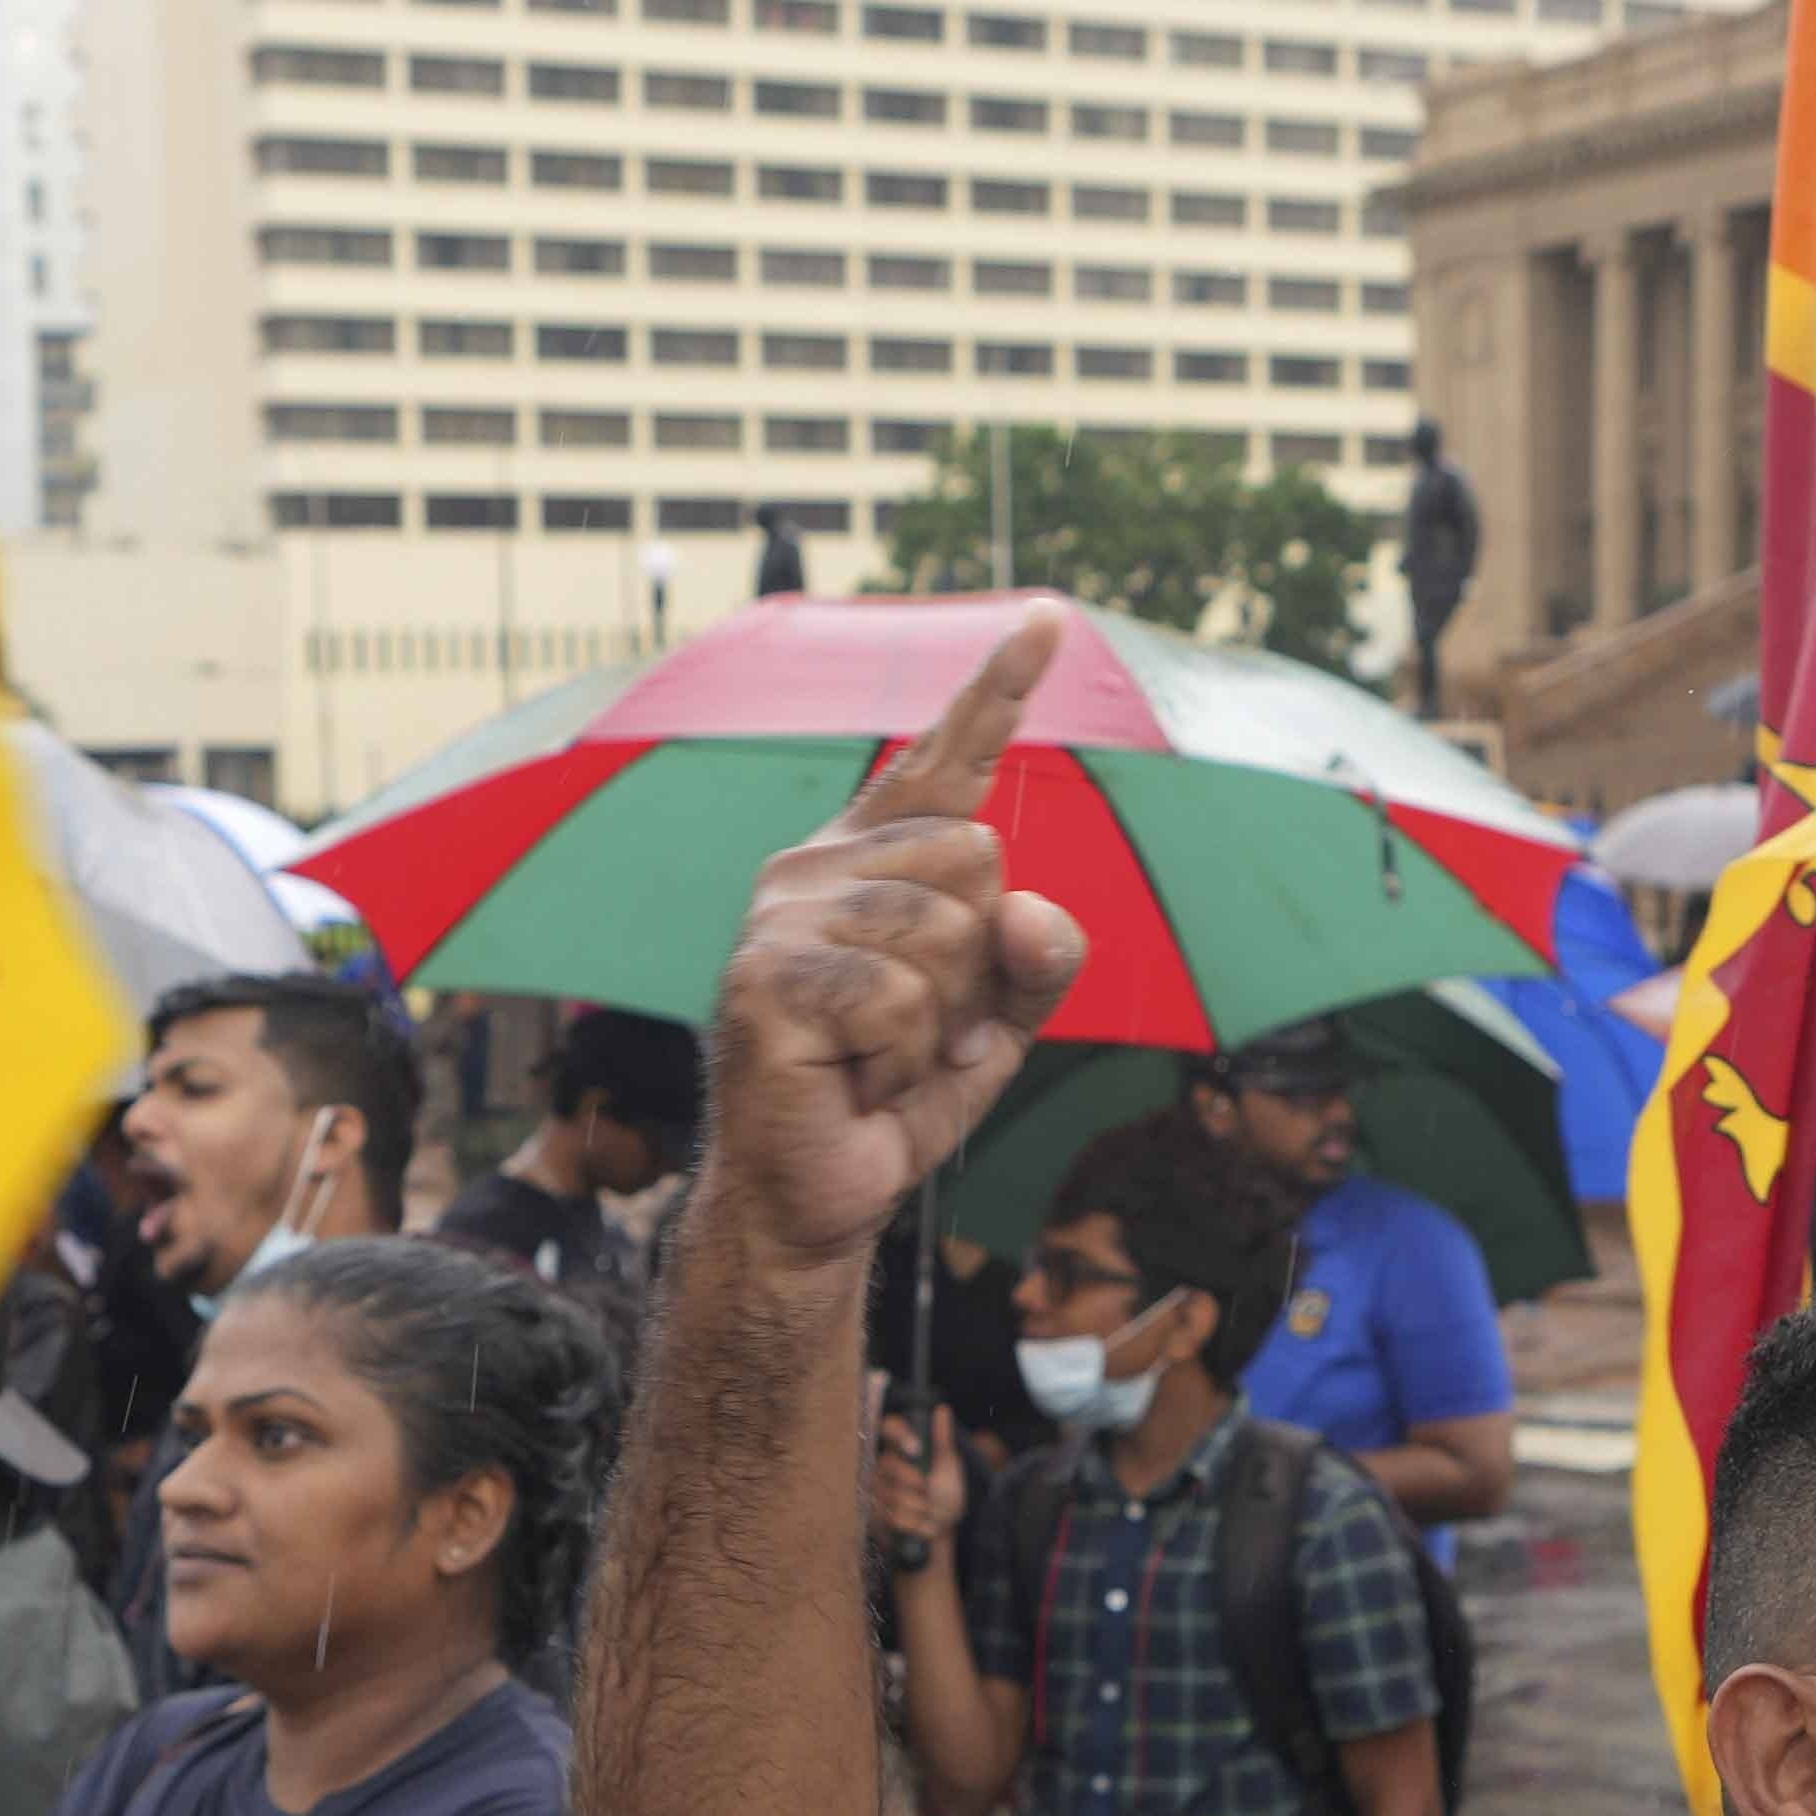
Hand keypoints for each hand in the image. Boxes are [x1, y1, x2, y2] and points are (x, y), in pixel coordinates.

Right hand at [703, 615, 1092, 1265]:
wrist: (815, 1200)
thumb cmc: (895, 1098)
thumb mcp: (998, 1023)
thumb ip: (1038, 959)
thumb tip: (1034, 907)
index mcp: (867, 860)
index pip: (944, 761)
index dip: (1000, 688)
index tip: (1053, 615)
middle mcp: (812, 866)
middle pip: (976, 854)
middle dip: (979, 963)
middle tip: (920, 1028)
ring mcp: (778, 916)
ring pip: (943, 926)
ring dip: (941, 1016)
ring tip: (885, 1056)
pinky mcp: (763, 977)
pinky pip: (897, 994)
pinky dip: (903, 1055)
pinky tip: (856, 1078)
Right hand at [866, 1397, 966, 1557]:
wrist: (943, 1525)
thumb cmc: (944, 1489)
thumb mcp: (948, 1464)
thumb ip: (942, 1439)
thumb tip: (942, 1409)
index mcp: (899, 1447)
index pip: (888, 1427)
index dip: (898, 1434)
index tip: (916, 1448)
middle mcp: (881, 1465)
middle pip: (888, 1465)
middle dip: (915, 1481)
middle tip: (930, 1489)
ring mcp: (874, 1490)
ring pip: (892, 1495)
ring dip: (920, 1506)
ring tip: (930, 1509)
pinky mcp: (873, 1515)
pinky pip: (892, 1518)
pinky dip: (915, 1523)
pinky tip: (923, 1523)